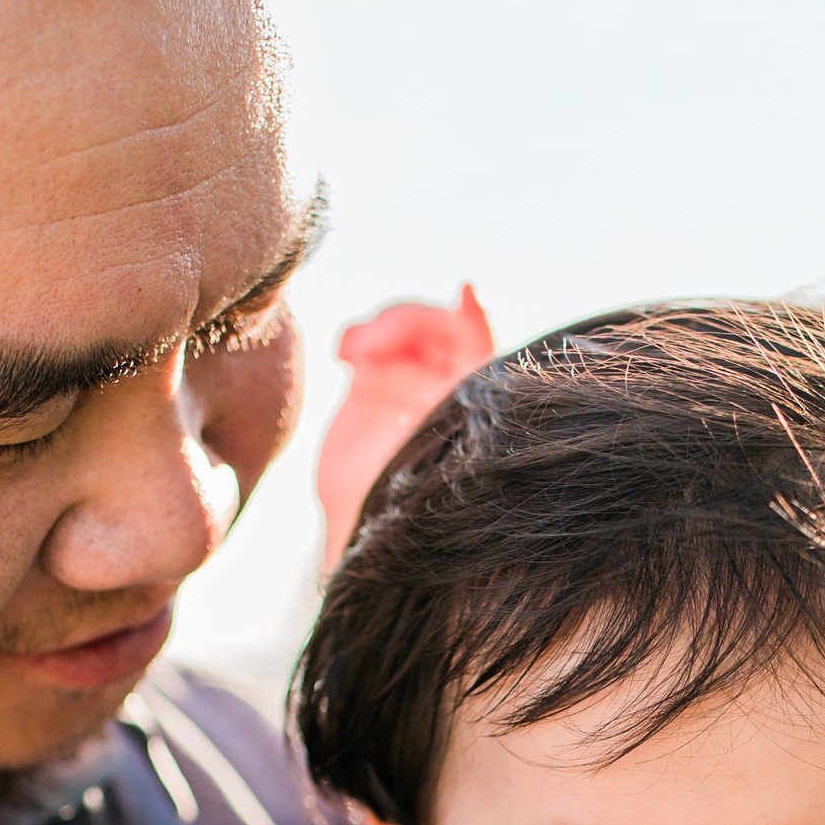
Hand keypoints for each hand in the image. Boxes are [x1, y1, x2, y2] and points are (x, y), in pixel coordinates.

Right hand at [315, 287, 493, 566]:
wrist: (376, 532)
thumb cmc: (431, 495)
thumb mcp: (461, 425)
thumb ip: (473, 358)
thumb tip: (473, 293)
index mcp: (478, 395)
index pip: (478, 338)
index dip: (470, 312)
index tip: (464, 294)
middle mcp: (446, 385)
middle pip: (434, 324)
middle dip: (407, 321)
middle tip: (376, 344)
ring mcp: (407, 382)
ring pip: (399, 326)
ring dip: (379, 326)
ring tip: (356, 350)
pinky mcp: (370, 385)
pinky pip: (365, 342)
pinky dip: (357, 336)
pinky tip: (347, 352)